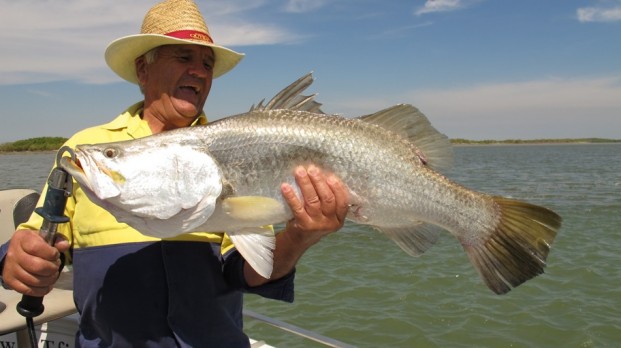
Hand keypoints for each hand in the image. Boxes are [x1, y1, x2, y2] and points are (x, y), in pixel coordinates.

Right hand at [2, 229, 68, 295]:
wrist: (17, 253)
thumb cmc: (35, 243)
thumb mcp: (46, 237)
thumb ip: (57, 240)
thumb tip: (64, 245)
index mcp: (22, 239)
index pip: (36, 248)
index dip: (51, 253)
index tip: (56, 254)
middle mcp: (13, 254)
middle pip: (37, 267)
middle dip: (52, 268)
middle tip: (56, 266)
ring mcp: (11, 270)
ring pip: (34, 280)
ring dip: (49, 279)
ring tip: (53, 274)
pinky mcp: (11, 282)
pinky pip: (29, 290)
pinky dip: (42, 289)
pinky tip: (48, 284)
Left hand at [244, 165, 348, 285]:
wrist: (299, 241)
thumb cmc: (314, 220)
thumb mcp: (326, 214)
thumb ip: (328, 199)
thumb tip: (322, 172)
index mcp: (340, 219)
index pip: (342, 201)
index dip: (337, 187)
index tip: (330, 175)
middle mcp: (330, 223)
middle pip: (327, 198)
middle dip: (319, 181)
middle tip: (312, 169)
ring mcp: (317, 225)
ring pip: (313, 201)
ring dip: (306, 184)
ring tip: (299, 172)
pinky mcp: (303, 226)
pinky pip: (297, 208)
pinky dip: (291, 196)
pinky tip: (285, 187)